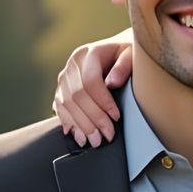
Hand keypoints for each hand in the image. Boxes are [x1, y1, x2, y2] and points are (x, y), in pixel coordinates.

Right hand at [53, 29, 133, 145]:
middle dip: (93, 119)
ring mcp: (66, 76)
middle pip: (77, 95)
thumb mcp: (132, 54)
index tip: (116, 117)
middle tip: (107, 135)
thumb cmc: (128, 54)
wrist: (118, 50)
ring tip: (94, 141)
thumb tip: (112, 83)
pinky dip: (68, 123)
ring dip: (80, 125)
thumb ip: (124, 65)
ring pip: (66, 103)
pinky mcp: (63, 88)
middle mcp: (73, 64)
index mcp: (90, 53)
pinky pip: (60, 107)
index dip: (103, 102)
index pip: (91, 81)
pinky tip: (77, 135)